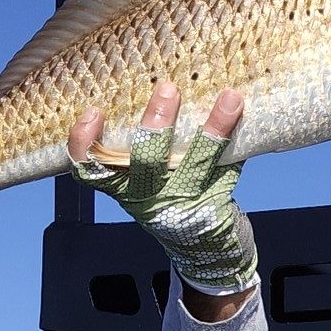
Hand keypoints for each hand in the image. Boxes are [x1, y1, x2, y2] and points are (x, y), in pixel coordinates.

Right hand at [68, 84, 257, 296]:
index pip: (91, 169)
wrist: (203, 248)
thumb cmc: (168, 198)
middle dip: (156, 123)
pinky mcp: (213, 207)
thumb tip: (154, 81)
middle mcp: (148, 197)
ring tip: (230, 98)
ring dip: (212, 129)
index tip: (92, 113)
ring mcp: (182, 203)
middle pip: (146, 160)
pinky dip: (236, 144)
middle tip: (168, 88)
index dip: (84, 144)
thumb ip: (139, 145)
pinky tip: (245, 117)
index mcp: (123, 187)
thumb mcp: (143, 180)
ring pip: (196, 164)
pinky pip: (226, 170)